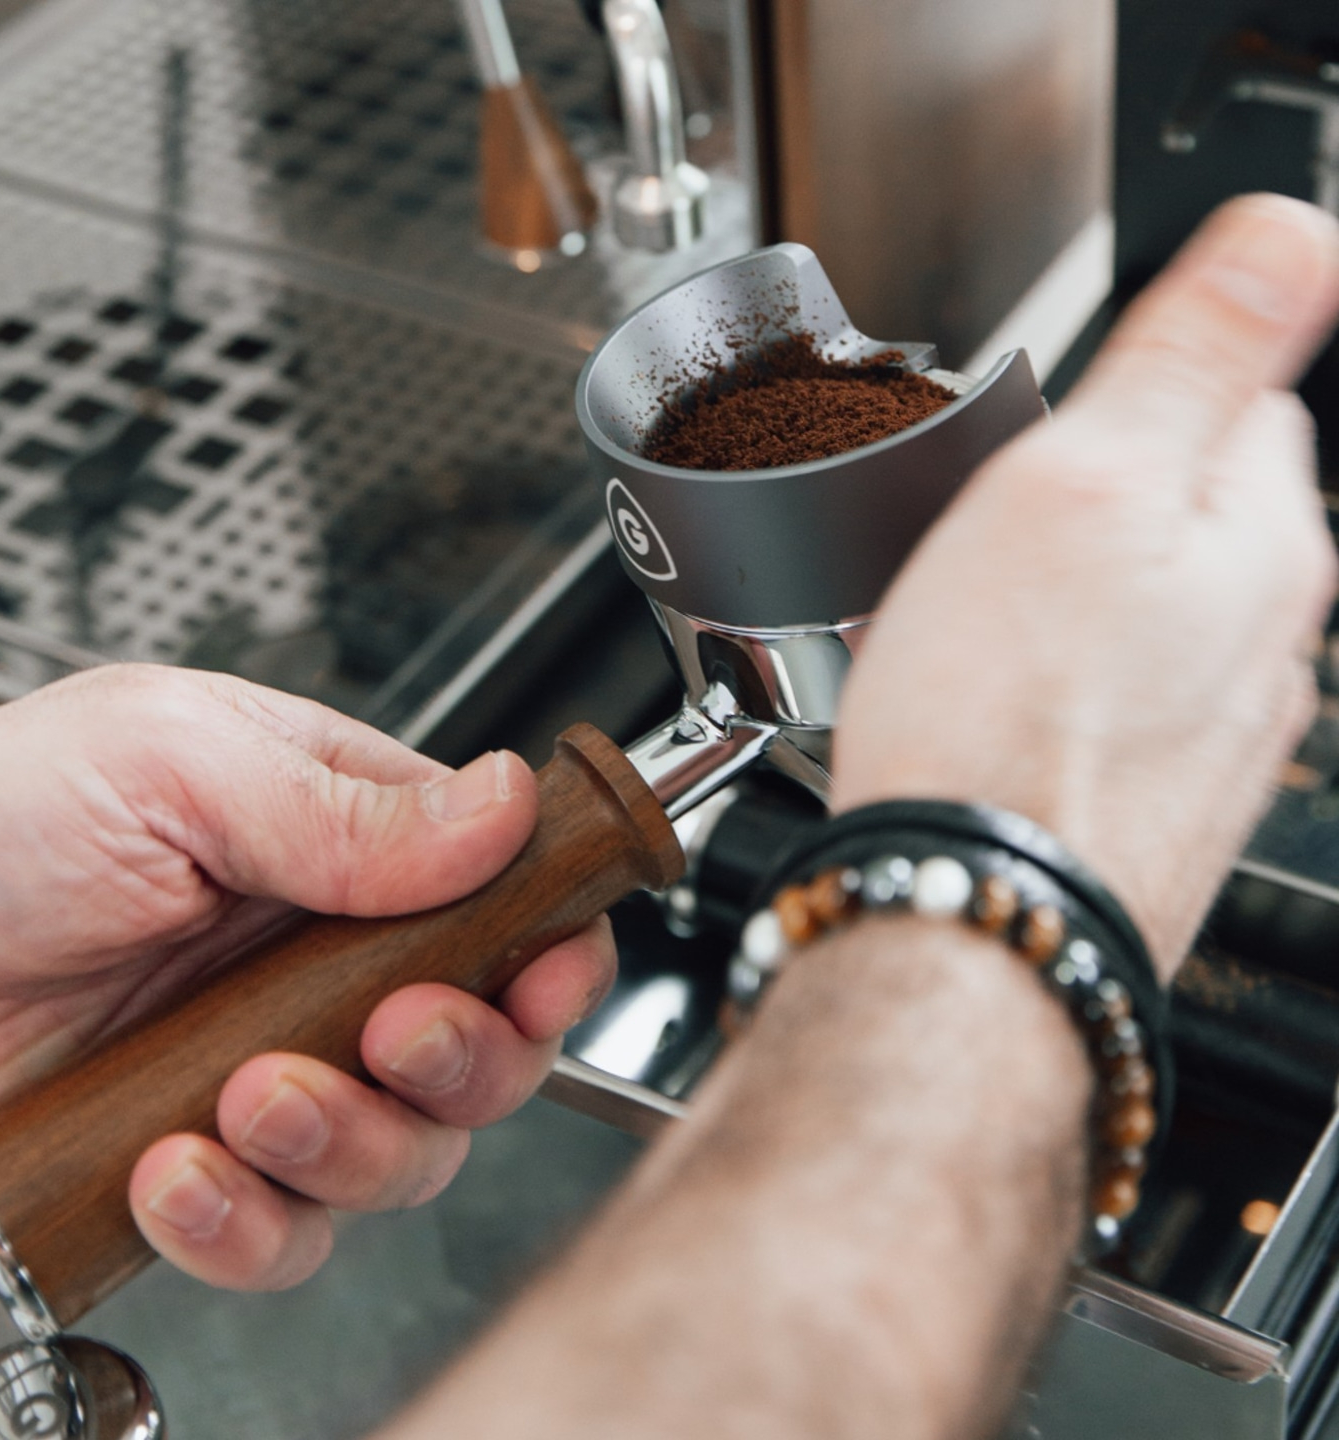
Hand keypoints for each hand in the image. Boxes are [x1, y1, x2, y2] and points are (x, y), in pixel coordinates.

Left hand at [0, 664, 613, 1289]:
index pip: (499, 892)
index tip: (550, 970)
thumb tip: (505, 806)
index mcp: (333, 839)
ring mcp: (265, 1070)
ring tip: (252, 1095)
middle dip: (465, 1053)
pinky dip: (251, 1223)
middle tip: (397, 1033)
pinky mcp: (202, 1170)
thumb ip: (343, 802)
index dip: (548, 941)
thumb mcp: (162, 762)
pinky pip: (289, 1234)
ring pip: (405, 1149)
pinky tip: (176, 1168)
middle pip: (483, 1038)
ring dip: (351, 1140)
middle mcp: (315, 961)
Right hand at [832, 194, 1338, 978]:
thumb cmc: (1006, 722)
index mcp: (1265, 540)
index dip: (1130, 398)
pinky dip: (1053, 686)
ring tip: (979, 631)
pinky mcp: (1154, 797)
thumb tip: (1299, 232)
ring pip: (1140, 613)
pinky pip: (1106, 701)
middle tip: (994, 541)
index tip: (1054, 439)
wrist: (973, 918)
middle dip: (1094, 506)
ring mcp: (1217, 731)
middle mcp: (1268, 642)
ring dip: (1068, 602)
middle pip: (1183, 514)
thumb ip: (1201, 346)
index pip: (1242, 396)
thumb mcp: (1087, 481)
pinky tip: (993, 709)